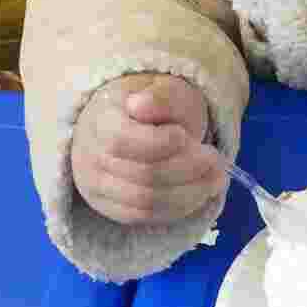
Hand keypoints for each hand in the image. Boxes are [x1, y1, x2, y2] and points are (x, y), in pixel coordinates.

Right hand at [71, 72, 225, 224]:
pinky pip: (144, 216)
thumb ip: (161, 97)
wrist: (135, 125)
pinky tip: (200, 192)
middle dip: (188, 169)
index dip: (162, 142)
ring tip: (217, 177)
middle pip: (142, 174)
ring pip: (146, 200)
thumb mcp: (167, 90)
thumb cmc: (156, 108)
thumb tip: (140, 105)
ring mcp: (96, 186)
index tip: (186, 135)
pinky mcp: (110, 207)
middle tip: (217, 159)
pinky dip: (178, 207)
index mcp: (100, 121)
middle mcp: (89, 156)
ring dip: (189, 192)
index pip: (122, 140)